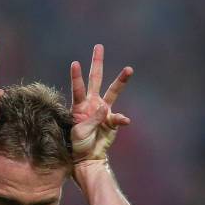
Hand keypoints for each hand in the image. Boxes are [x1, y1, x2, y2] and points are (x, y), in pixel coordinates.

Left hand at [70, 44, 132, 162]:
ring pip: (113, 91)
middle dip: (97, 63)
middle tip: (98, 46)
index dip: (77, 77)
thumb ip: (91, 120)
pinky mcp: (112, 121)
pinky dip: (122, 119)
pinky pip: (119, 117)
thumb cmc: (78, 146)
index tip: (75, 63)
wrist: (88, 158)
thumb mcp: (80, 133)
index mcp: (79, 107)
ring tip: (129, 69)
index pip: (78, 89)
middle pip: (95, 80)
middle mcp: (92, 104)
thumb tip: (105, 108)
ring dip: (121, 80)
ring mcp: (103, 111)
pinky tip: (125, 121)